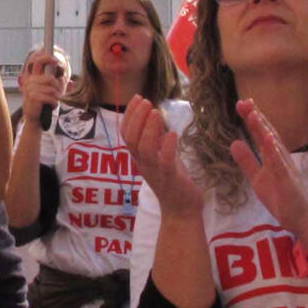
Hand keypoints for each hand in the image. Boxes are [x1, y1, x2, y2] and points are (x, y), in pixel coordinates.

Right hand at [18, 46, 68, 121]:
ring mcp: (30, 89)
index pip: (38, 62)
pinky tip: (52, 105)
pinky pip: (50, 97)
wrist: (34, 117)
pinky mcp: (33, 97)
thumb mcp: (51, 92)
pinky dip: (54, 103)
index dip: (48, 58)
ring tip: (54, 101)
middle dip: (58, 87)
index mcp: (33, 77)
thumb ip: (57, 84)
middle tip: (58, 94)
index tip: (57, 60)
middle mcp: (30, 81)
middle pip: (50, 78)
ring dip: (56, 97)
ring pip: (51, 89)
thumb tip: (63, 78)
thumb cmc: (42, 103)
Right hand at [125, 96, 201, 216]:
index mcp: (139, 158)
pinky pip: (164, 162)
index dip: (130, 115)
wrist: (181, 210)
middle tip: (146, 101)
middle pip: (131, 139)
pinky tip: (172, 134)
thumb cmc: (173, 181)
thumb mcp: (161, 155)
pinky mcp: (170, 178)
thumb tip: (153, 116)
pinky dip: (167, 147)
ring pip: (144, 149)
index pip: (126, 134)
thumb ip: (156, 139)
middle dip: (136, 118)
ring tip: (156, 112)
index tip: (138, 98)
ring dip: (149, 128)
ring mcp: (155, 171)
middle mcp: (143, 164)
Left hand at [229, 98, 307, 227]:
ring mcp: (285, 167)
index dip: (252, 119)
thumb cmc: (281, 197)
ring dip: (264, 129)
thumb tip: (234, 142)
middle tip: (244, 101)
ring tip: (253, 114)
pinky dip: (274, 152)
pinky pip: (280, 165)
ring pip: (274, 145)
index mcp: (273, 155)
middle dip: (256, 117)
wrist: (301, 218)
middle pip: (268, 133)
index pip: (261, 134)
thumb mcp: (257, 177)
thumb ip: (247, 161)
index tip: (241, 104)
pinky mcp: (287, 180)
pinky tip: (269, 140)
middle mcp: (280, 157)